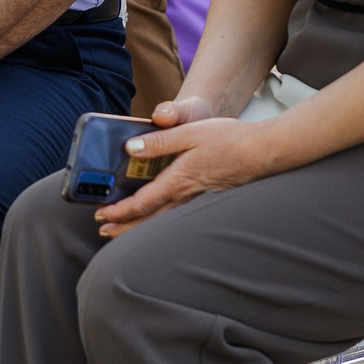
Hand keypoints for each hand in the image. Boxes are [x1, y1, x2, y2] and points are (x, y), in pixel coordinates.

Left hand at [95, 104, 273, 235]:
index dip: (120, 211)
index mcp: (178, 180)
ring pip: (163, 220)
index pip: (142, 203)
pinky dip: (160, 220)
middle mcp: (186, 195)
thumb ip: (159, 141)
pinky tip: (157, 218)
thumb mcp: (189, 132)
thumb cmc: (228, 139)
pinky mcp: (207, 198)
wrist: (262, 151)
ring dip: (140, 226)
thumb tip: (130, 148)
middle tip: (103, 230)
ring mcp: (198, 200)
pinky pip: (177, 215)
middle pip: (149, 219)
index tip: (102, 213)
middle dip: (124, 226)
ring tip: (122, 231)